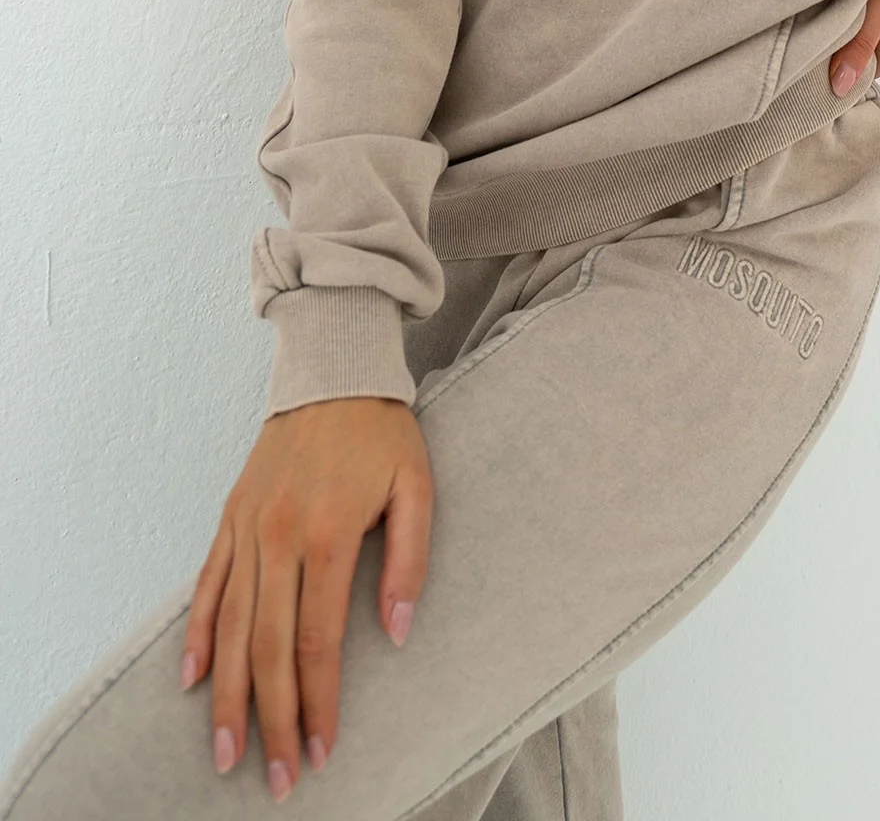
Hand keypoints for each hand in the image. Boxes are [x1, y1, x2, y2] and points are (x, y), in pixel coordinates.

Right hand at [180, 396, 432, 800]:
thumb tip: (396, 632)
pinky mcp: (230, 515)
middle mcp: (277, 537)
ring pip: (231, 628)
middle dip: (271, 720)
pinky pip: (207, 584)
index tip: (320, 751)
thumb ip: (409, 560)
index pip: (318, 642)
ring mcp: (247, 527)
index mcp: (326, 535)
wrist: (333, 367)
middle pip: (269, 649)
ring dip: (227, 697)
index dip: (318, 702)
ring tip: (226, 754)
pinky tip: (193, 680)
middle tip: (274, 780)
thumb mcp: (417, 486)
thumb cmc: (382, 430)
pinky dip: (199, 635)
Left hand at [828, 0, 879, 95]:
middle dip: (853, 44)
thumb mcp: (878, 4)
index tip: (822, 57)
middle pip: (876, 51)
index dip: (846, 69)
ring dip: (867, 22)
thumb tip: (841, 86)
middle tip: (825, 26)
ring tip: (846, 4)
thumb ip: (859, 43)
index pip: (868, 71)